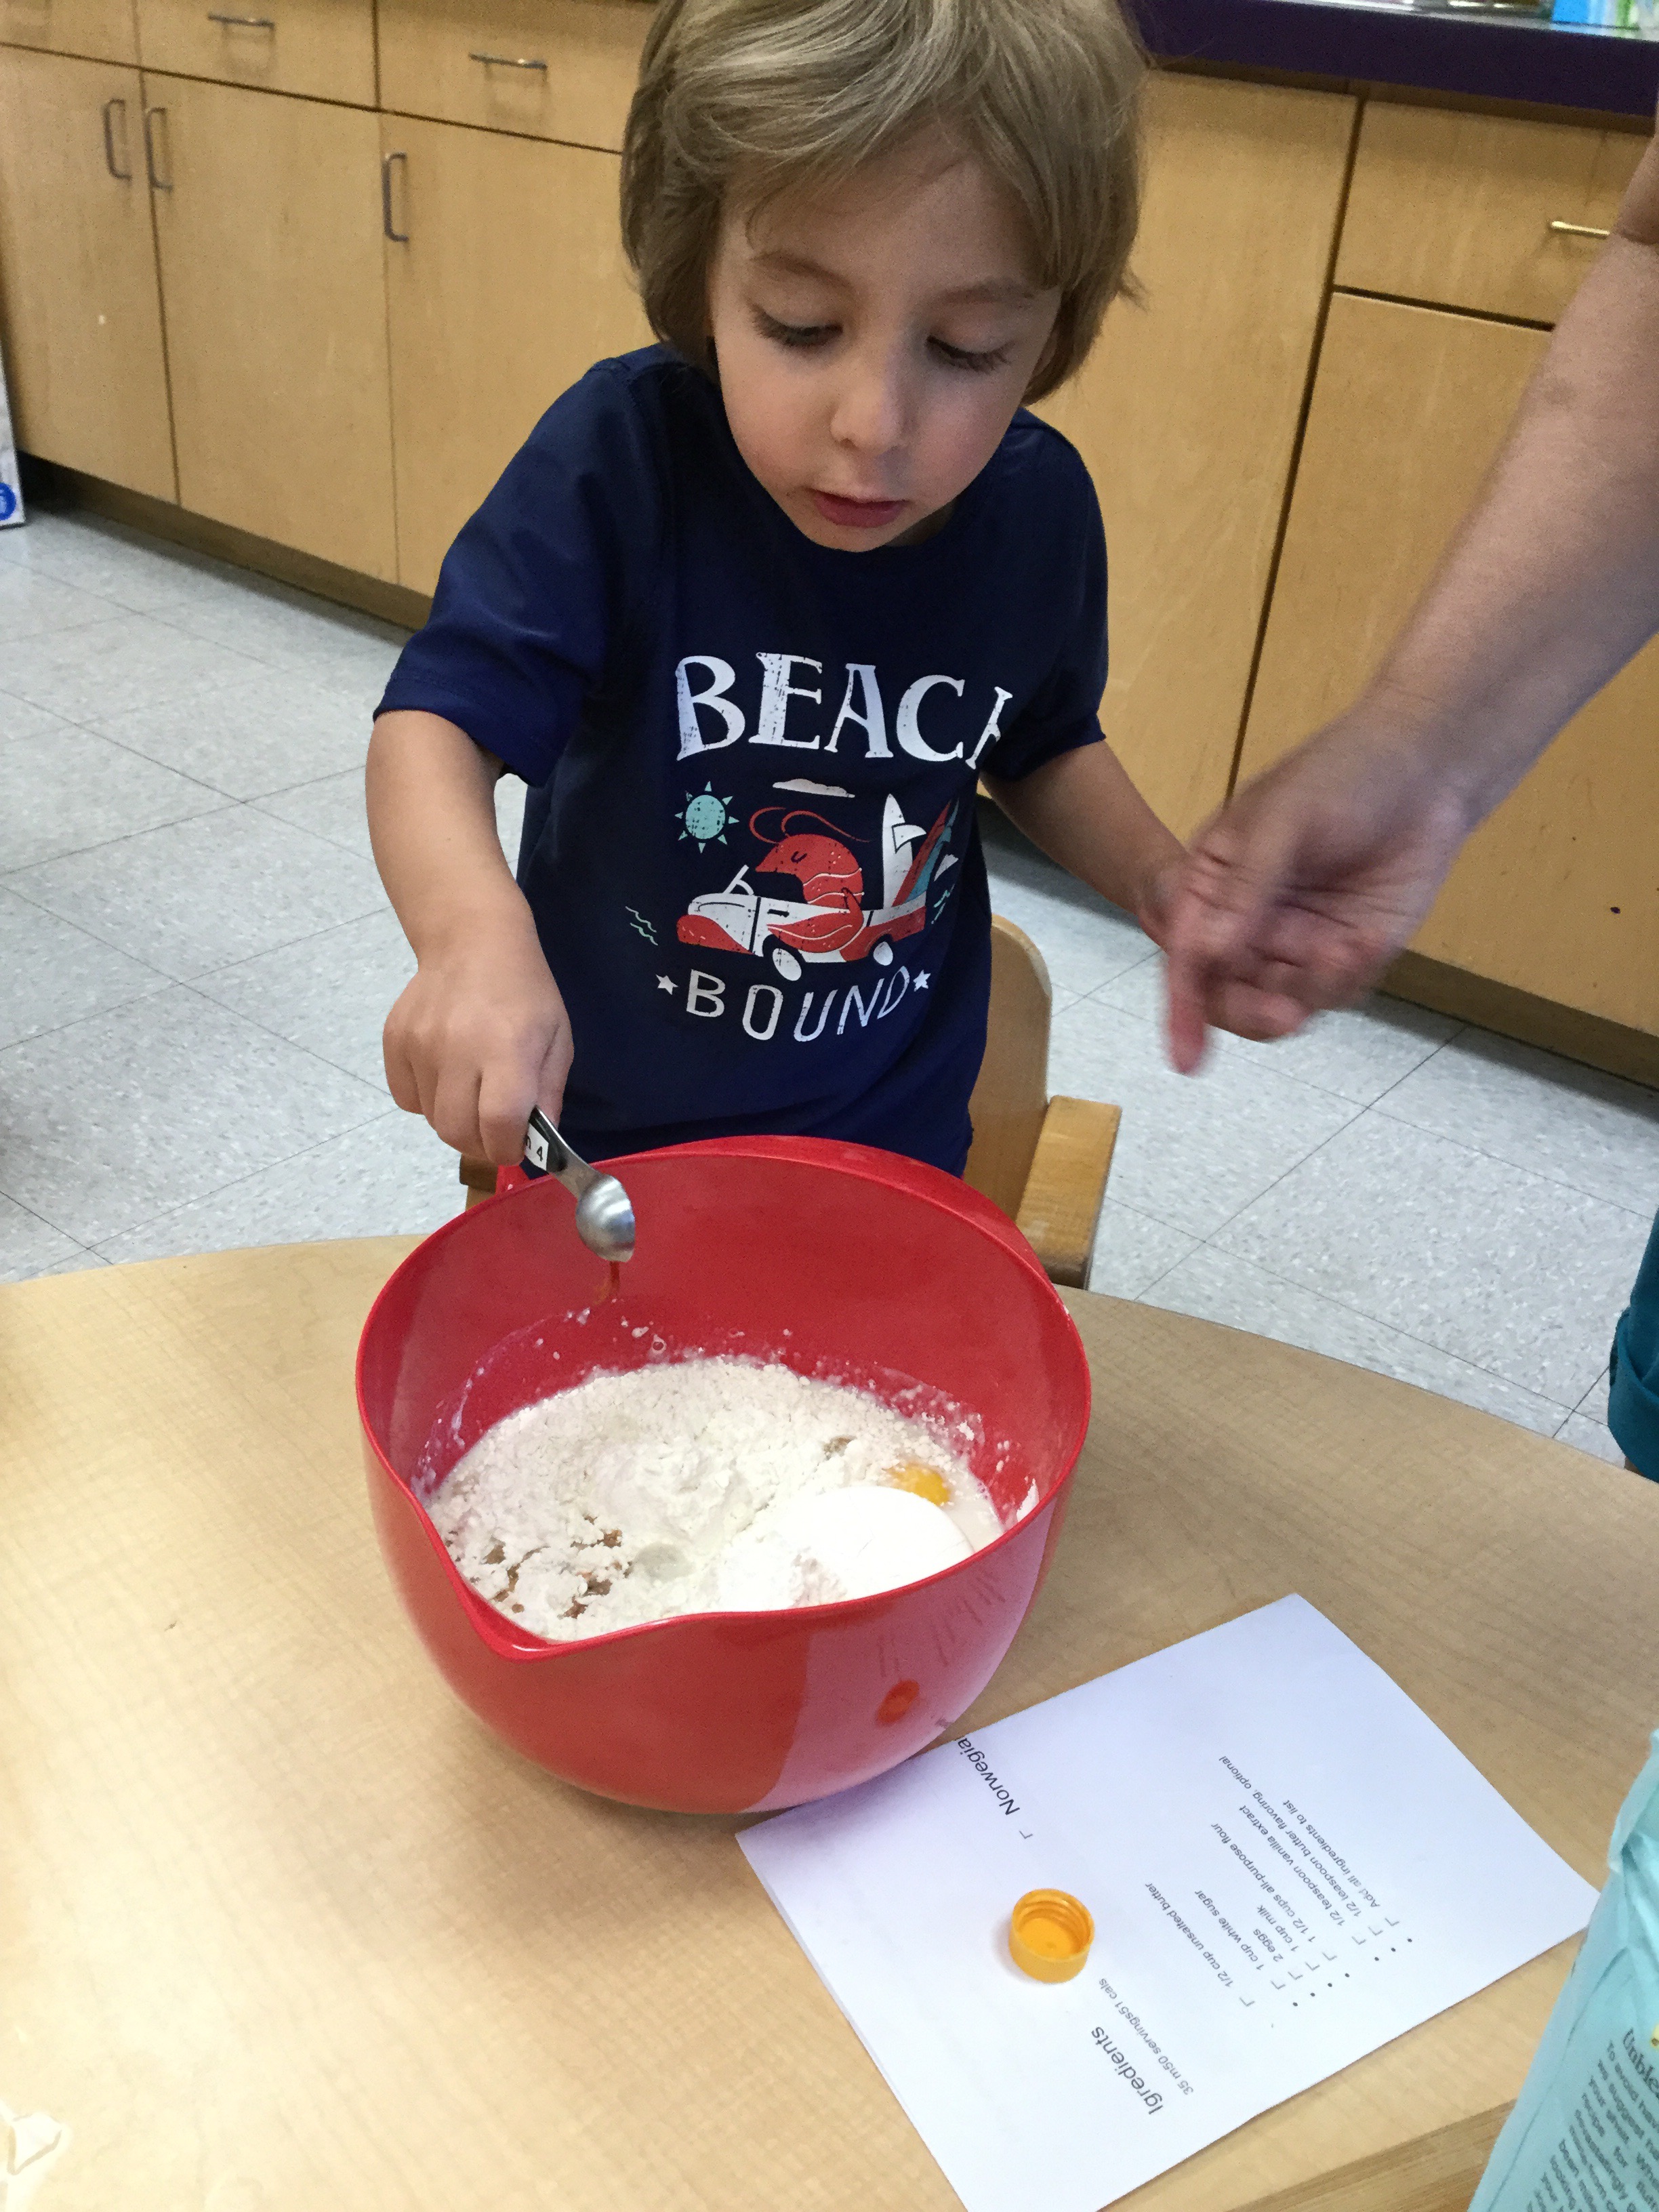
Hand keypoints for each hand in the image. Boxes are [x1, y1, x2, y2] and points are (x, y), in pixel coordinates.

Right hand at [383, 912, 572, 1163]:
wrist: (471, 941)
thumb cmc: (525, 992)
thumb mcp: (556, 1040)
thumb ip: (547, 1094)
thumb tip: (538, 1145)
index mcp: (506, 1050)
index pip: (498, 1125)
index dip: (508, 1149)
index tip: (516, 1147)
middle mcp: (457, 1050)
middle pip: (457, 1131)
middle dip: (480, 1144)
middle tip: (494, 1130)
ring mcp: (420, 1045)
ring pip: (431, 1119)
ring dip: (455, 1121)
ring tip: (473, 1093)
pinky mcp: (394, 1040)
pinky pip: (406, 1098)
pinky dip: (426, 1101)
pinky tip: (446, 1076)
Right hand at [1162, 713, 1474, 1072]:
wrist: (1427, 769)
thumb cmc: (1342, 774)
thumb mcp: (1282, 821)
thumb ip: (1244, 888)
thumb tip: (1208, 954)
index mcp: (1211, 887)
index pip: (1186, 956)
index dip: (1182, 1009)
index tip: (1186, 1057)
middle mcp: (1245, 924)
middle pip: (1227, 995)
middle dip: (1251, 1012)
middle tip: (1284, 1014)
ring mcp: (1295, 944)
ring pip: (1281, 1003)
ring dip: (1307, 990)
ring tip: (1344, 948)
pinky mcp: (1345, 956)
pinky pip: (1334, 992)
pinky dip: (1346, 977)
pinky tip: (1366, 938)